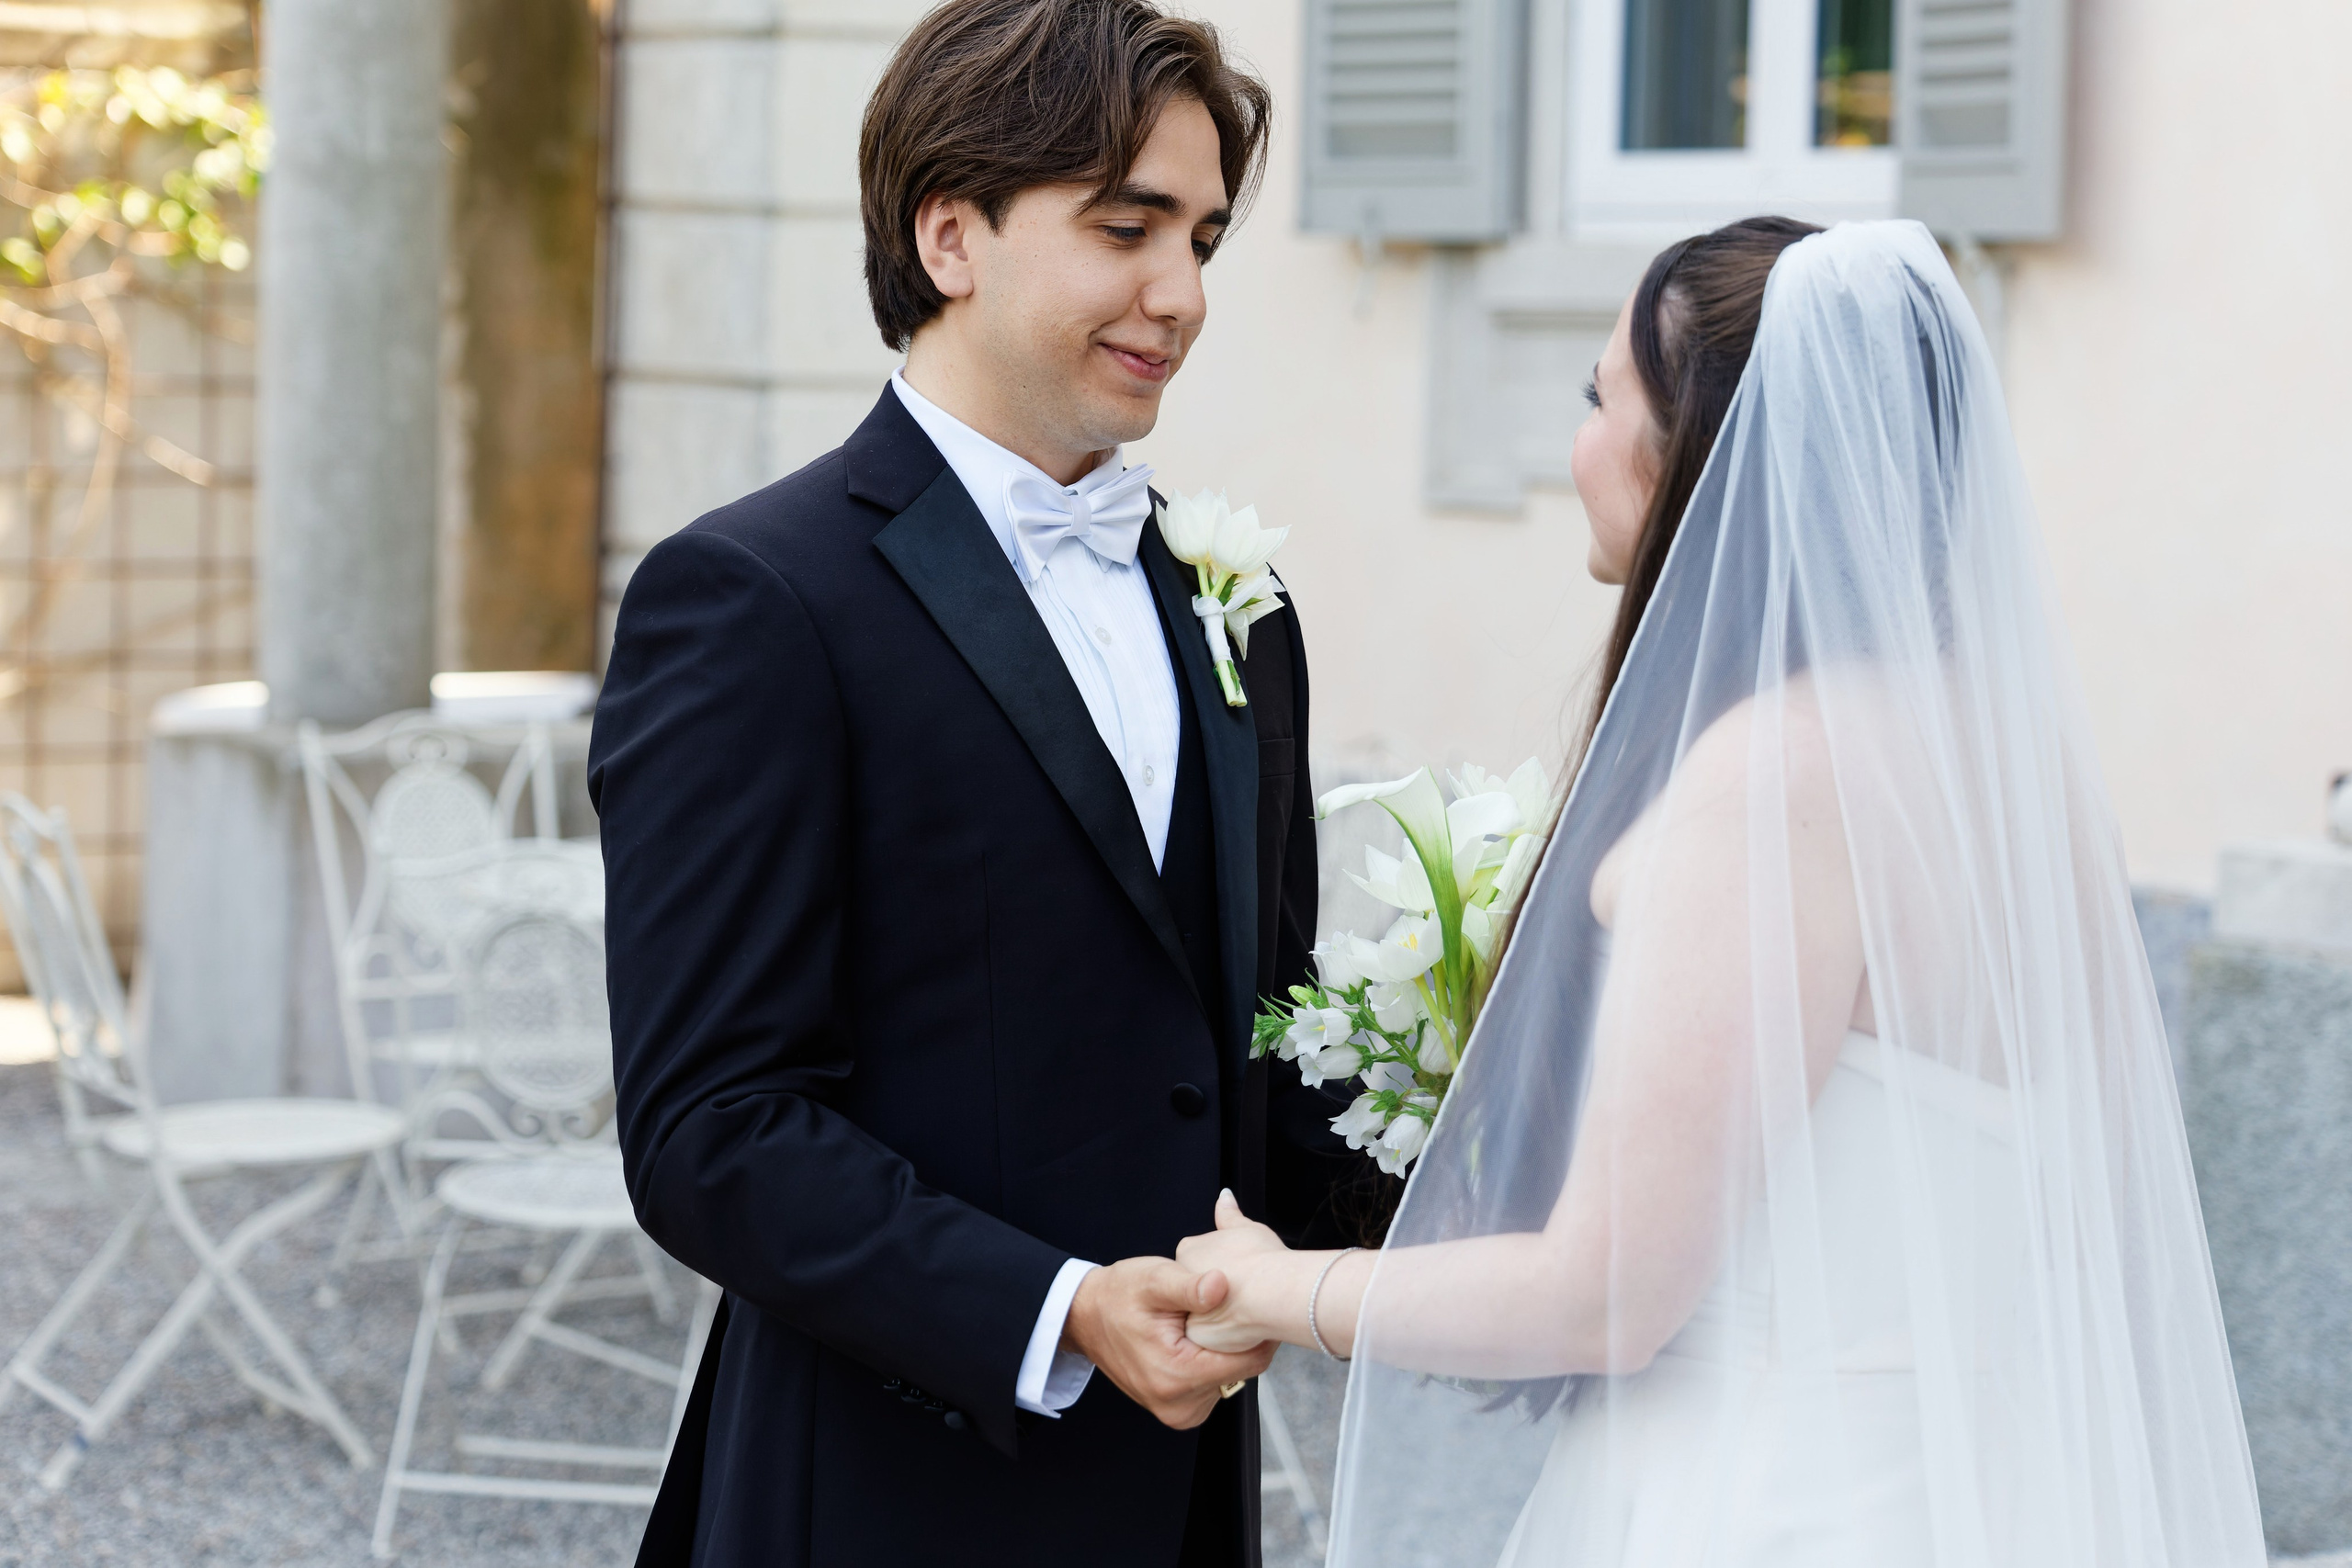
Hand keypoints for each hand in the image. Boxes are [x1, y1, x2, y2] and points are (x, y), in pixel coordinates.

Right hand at [1061, 1254, 1273, 1429]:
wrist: (1085, 1317)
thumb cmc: (1118, 1296)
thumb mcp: (1153, 1280)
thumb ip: (1188, 1285)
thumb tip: (1221, 1285)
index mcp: (1176, 1376)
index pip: (1248, 1363)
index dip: (1261, 1332)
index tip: (1262, 1306)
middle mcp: (1178, 1405)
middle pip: (1242, 1372)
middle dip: (1242, 1340)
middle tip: (1230, 1308)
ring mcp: (1177, 1412)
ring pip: (1231, 1380)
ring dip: (1227, 1351)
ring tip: (1208, 1323)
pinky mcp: (1178, 1410)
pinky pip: (1214, 1386)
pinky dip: (1213, 1362)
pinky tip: (1199, 1340)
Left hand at [1177, 1189, 1292, 1353]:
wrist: (1272, 1293)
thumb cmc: (1261, 1259)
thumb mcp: (1246, 1228)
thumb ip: (1230, 1215)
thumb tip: (1224, 1196)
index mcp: (1189, 1250)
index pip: (1199, 1260)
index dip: (1223, 1268)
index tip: (1241, 1271)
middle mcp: (1182, 1281)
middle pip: (1199, 1290)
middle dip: (1219, 1293)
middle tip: (1246, 1291)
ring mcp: (1189, 1310)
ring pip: (1206, 1316)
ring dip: (1224, 1315)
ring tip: (1249, 1310)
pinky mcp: (1198, 1338)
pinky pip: (1214, 1339)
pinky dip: (1230, 1335)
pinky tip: (1247, 1328)